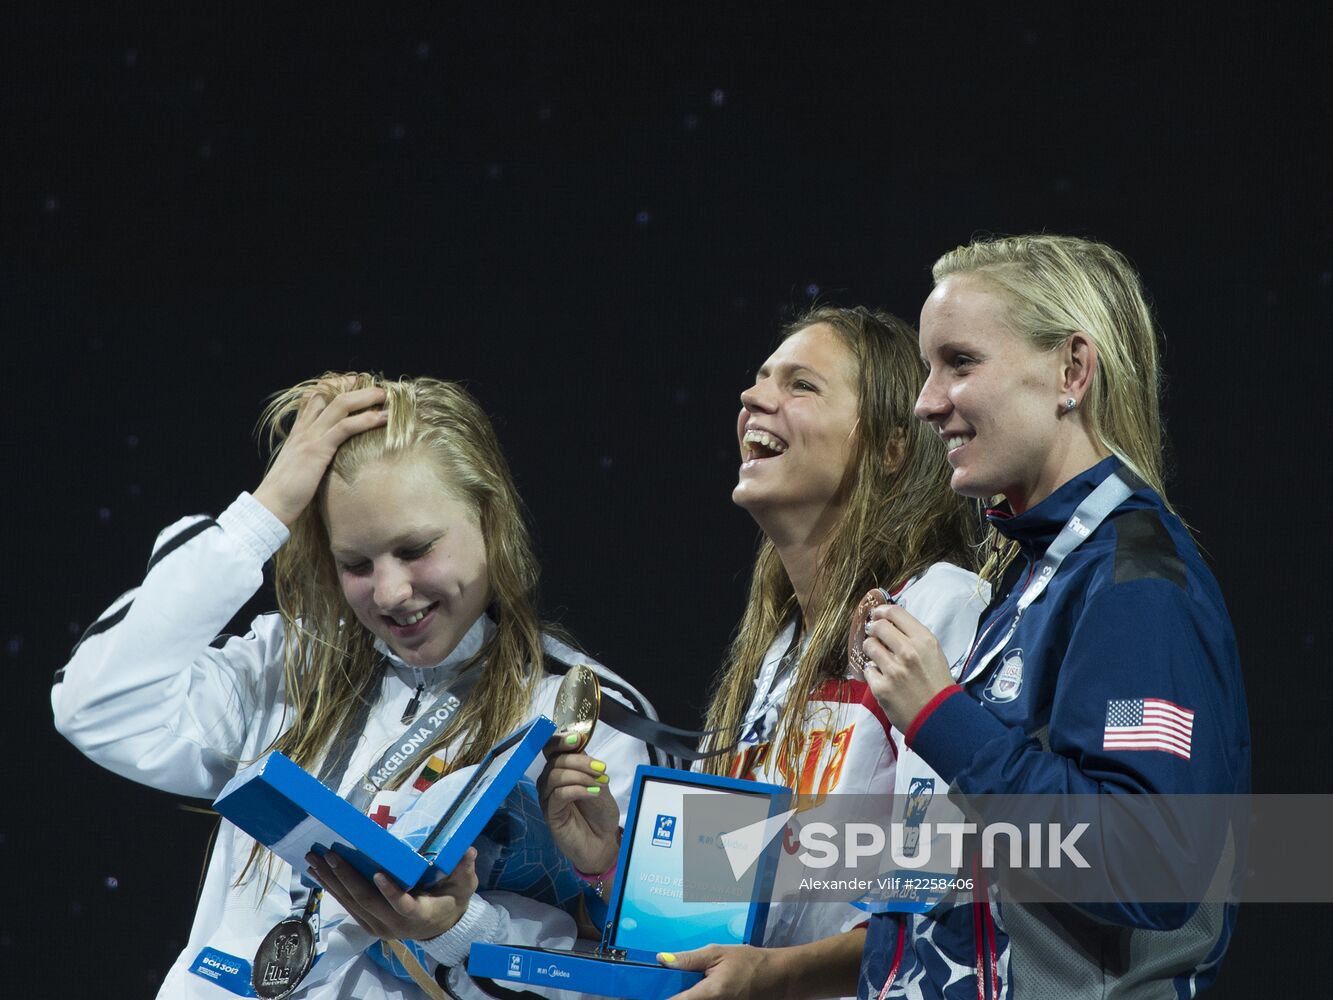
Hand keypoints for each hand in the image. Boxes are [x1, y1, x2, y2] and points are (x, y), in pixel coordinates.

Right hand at [252, 385, 387, 525]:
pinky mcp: (318, 450)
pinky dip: (365, 420)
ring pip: (340, 405)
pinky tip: (381, 418)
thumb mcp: (299, 467)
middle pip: (330, 396)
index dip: (334, 387)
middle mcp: (304, 429)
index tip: (354, 384)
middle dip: (355, 389)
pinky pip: (344, 427)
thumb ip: (311, 456)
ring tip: (385, 396)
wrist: (270, 504)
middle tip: (377, 388)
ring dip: (365, 398)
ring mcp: (311, 437)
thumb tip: (325, 460)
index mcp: (299, 432)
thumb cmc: (287, 492)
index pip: (314, 399)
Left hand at [305, 846, 476, 941]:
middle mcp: (394, 925)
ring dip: (331, 882)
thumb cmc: (451, 901)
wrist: (440, 927)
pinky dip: (332, 889)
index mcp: (419, 914)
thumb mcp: (464, 886)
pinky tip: (320, 874)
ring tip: (315, 861)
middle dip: (346, 878)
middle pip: (367, 903)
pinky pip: (348, 907)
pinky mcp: (368, 924)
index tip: (378, 874)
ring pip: (352, 905)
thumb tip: (468, 851)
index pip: (404, 905)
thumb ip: (464, 870)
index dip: (391, 892)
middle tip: (331, 855)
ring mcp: (378, 927)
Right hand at [537, 745, 619, 874]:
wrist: (603, 841)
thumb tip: (582, 746)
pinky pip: (558, 794)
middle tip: (601, 769)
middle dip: (579, 760)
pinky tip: (592, 793)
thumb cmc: (600, 812)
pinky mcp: (550, 813)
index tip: (578, 739)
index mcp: (561, 768)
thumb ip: (589, 765)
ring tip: (598, 784)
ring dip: (580, 776)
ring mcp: (548, 797)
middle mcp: (550, 780)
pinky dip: (577, 790)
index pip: (551, 748)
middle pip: (555, 760)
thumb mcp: (600, 783)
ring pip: (555, 775)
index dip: (561, 740)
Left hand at [659, 944, 776, 999]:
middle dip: (677, 994)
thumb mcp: (718, 953)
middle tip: (678, 983)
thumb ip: (689, 958)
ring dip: (689, 995)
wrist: (778, 978)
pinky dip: (699, 997)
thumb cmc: (750, 963)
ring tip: (696, 983)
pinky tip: (704, 989)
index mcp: (711, 993)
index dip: (662, 996)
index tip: (650, 990)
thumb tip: (662, 959)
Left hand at [859, 603, 954, 731]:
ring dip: (872, 650)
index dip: (882, 611)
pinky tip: (884, 678)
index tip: (877, 614)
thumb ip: (914, 637)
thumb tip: (891, 623)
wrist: (939, 718)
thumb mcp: (934, 653)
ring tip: (880, 659)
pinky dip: (873, 672)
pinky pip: (868, 669)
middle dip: (874, 629)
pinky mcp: (881, 687)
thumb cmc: (938, 685)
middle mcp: (908, 651)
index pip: (895, 612)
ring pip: (869, 645)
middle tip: (876, 636)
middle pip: (878, 626)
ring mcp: (893, 670)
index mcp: (924, 640)